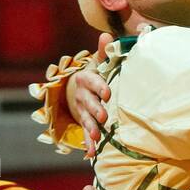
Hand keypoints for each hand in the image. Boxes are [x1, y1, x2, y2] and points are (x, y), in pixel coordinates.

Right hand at [66, 33, 111, 156]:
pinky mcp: (84, 122)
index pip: (91, 81)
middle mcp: (82, 95)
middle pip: (87, 102)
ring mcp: (81, 110)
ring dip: (90, 128)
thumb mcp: (100, 63)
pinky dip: (88, 145)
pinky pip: (85, 135)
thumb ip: (104, 52)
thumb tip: (107, 35)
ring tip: (95, 136)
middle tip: (103, 116)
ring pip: (85, 119)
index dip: (98, 86)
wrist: (82, 87)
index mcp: (86, 79)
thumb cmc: (98, 73)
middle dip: (95, 109)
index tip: (108, 92)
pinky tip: (91, 154)